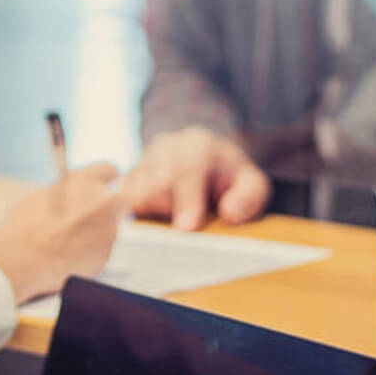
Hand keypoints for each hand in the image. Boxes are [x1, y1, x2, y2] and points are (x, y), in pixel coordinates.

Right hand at [0, 163, 123, 302]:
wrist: (25, 258)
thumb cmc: (26, 224)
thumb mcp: (43, 194)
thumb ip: (65, 191)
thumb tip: (69, 194)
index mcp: (85, 180)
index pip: (108, 170)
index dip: (104, 178)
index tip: (100, 184)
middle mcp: (103, 201)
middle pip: (113, 199)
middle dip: (102, 207)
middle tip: (81, 217)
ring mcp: (108, 229)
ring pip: (106, 226)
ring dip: (92, 231)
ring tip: (64, 241)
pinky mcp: (106, 254)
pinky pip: (99, 249)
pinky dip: (87, 251)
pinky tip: (66, 255)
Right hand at [121, 128, 269, 230]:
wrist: (207, 162)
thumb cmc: (230, 179)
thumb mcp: (252, 185)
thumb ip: (248, 197)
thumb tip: (229, 213)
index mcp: (198, 145)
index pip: (187, 169)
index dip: (186, 199)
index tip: (187, 227)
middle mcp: (165, 147)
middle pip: (156, 182)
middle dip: (168, 210)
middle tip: (184, 229)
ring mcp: (143, 160)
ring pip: (135, 193)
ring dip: (153, 213)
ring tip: (173, 217)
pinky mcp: (128, 176)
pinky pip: (123, 199)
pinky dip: (137, 214)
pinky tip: (154, 219)